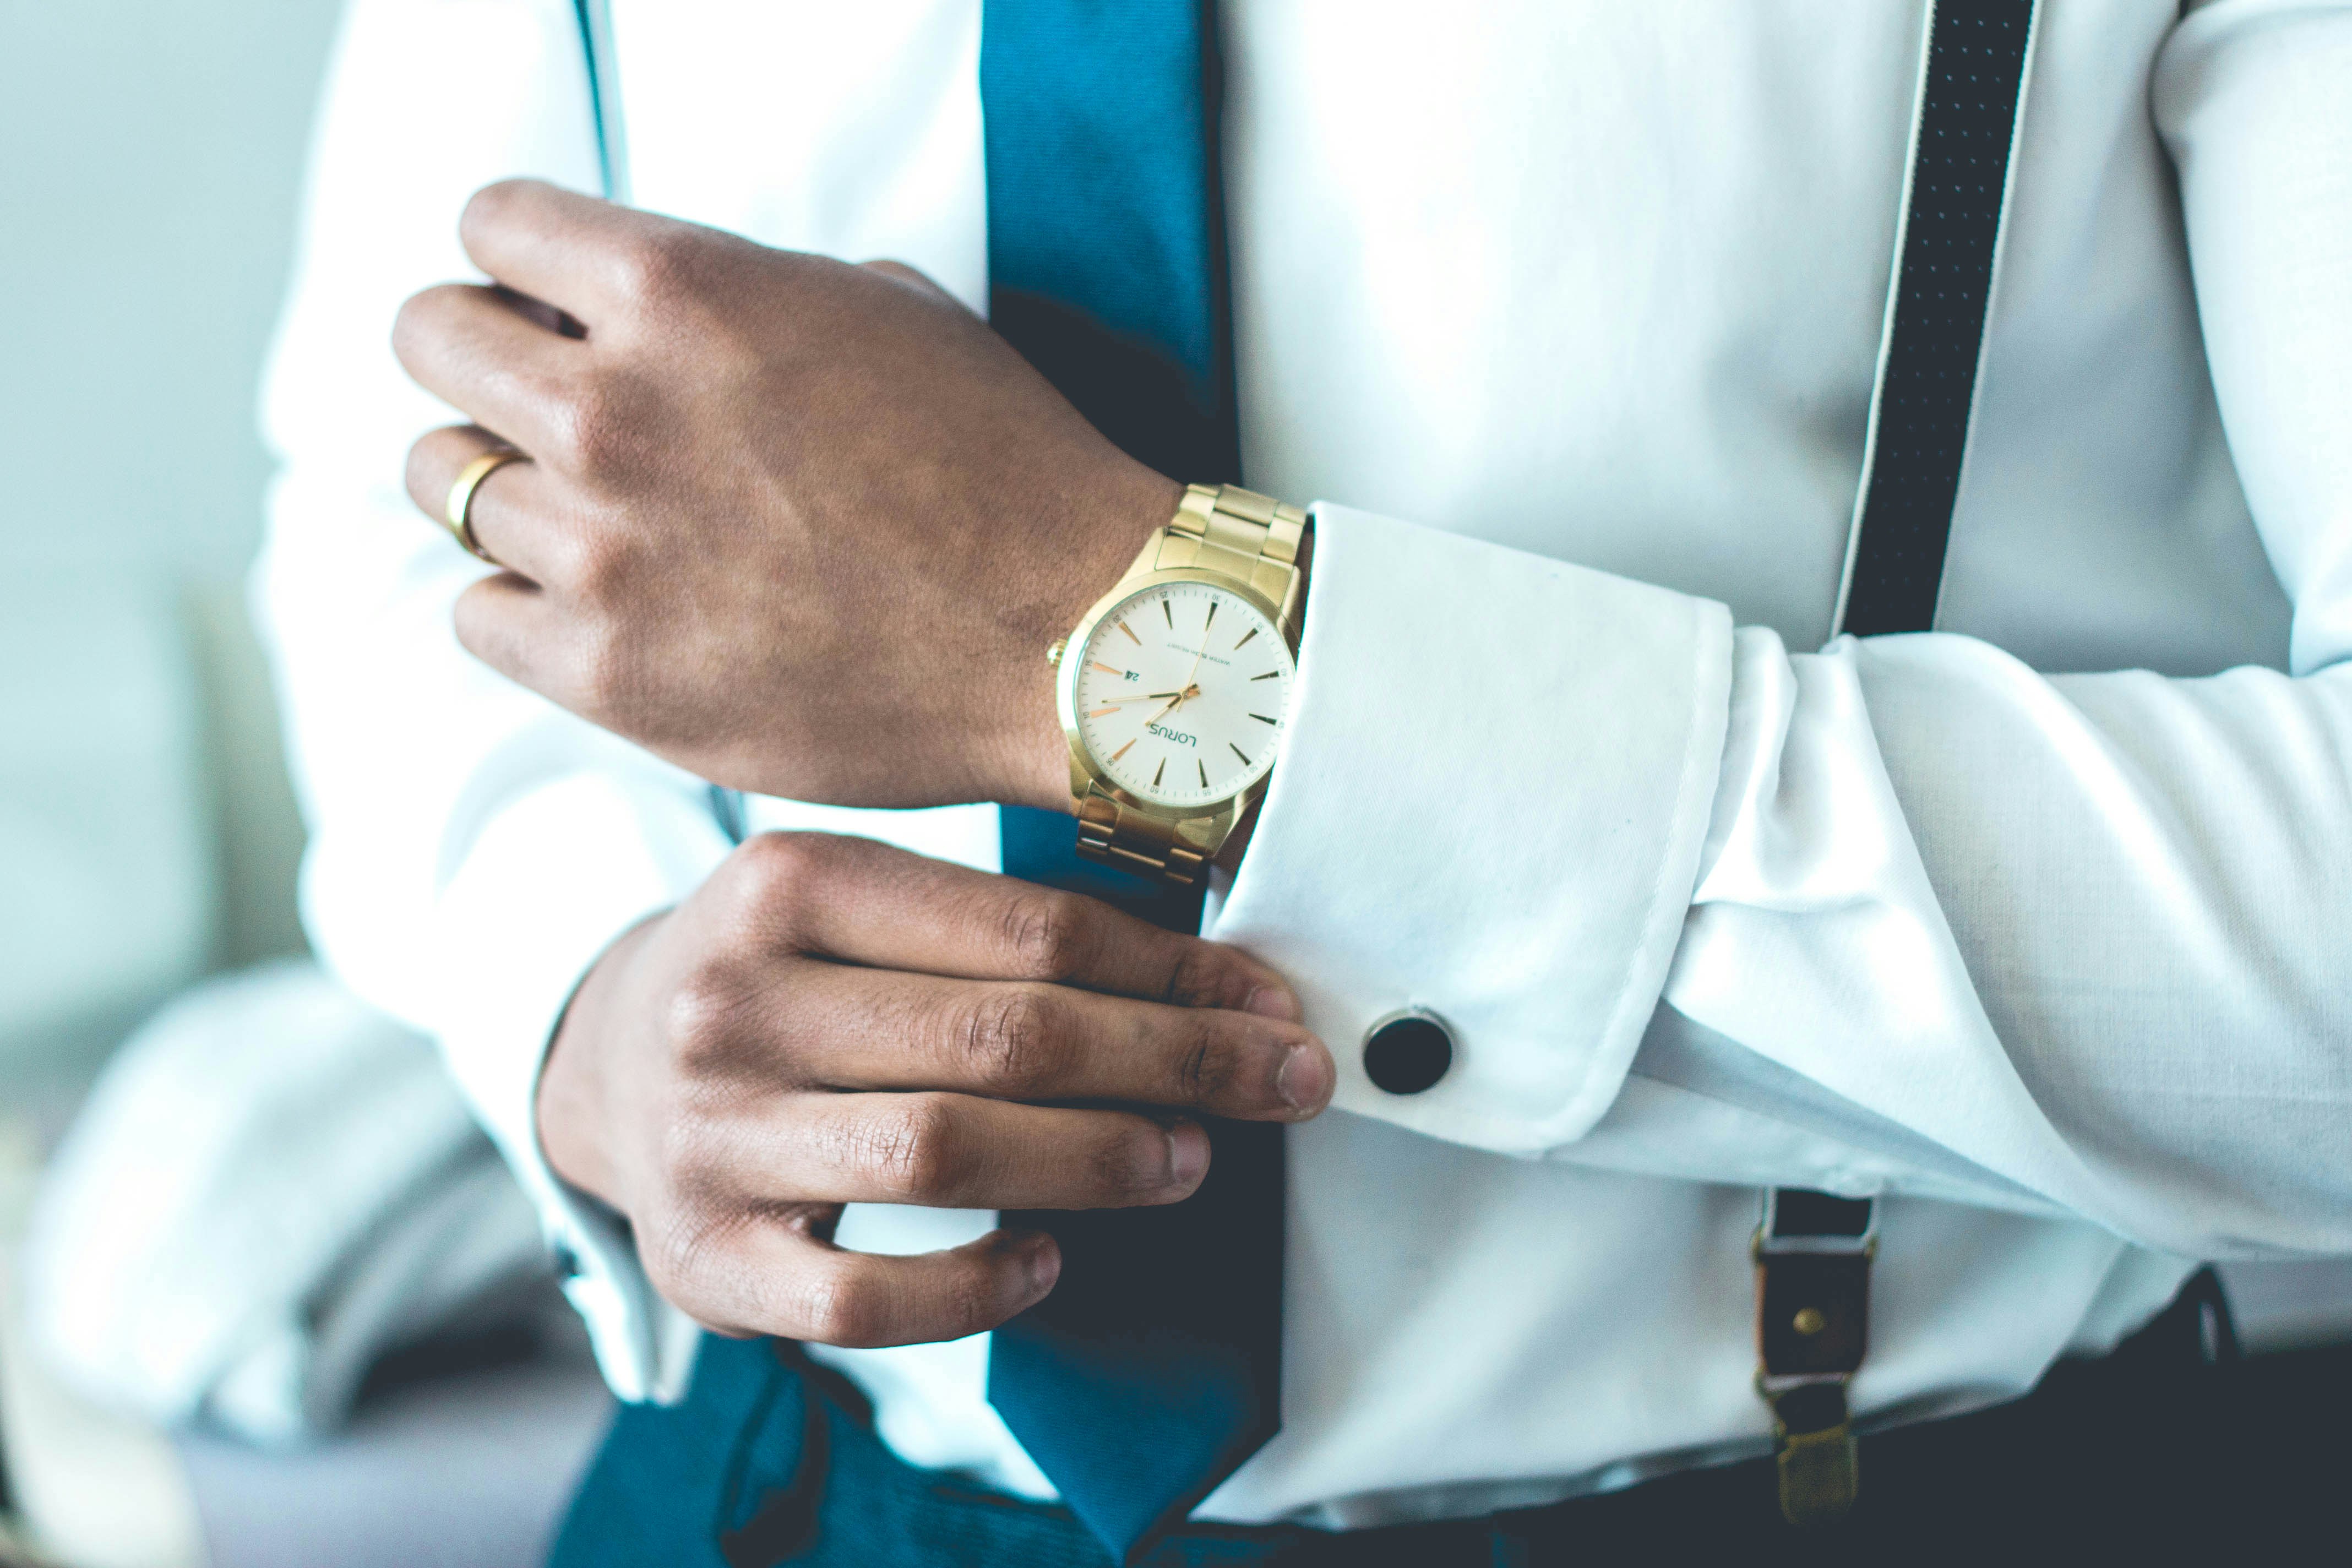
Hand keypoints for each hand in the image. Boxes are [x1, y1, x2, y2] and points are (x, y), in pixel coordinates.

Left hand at [394, 179, 1180, 813]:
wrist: (1069, 635)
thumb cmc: (999, 466)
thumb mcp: (879, 308)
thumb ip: (734, 292)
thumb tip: (637, 309)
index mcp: (683, 289)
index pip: (492, 226)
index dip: (520, 262)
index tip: (546, 303)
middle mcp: (615, 408)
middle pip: (429, 340)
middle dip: (476, 358)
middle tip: (532, 402)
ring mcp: (602, 549)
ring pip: (443, 485)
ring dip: (501, 488)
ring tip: (584, 514)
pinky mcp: (606, 672)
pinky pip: (476, 615)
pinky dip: (521, 605)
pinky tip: (600, 604)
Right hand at [536, 832, 1332, 1346]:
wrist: (605, 1060)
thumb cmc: (782, 977)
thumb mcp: (856, 907)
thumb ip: (1000, 928)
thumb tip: (1214, 987)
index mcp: (787, 882)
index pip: (1027, 928)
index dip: (1172, 975)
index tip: (1268, 1006)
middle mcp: (732, 1000)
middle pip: (1004, 1037)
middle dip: (1172, 1063)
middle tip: (1275, 1084)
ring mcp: (709, 1135)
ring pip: (947, 1152)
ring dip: (1100, 1160)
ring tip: (1188, 1159)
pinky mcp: (704, 1260)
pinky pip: (865, 1300)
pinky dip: (977, 1287)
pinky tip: (1049, 1258)